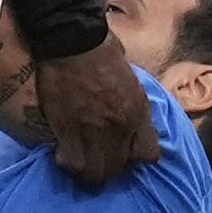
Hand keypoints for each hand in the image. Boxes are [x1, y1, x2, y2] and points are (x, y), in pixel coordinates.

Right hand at [34, 33, 160, 186]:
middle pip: (117, 168)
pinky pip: (72, 162)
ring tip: (78, 159)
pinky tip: (62, 151)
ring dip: (86, 169)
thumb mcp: (131, 77)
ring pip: (94, 173)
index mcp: (138, 111)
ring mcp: (93, 130)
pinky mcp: (67, 129)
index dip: (134, 156)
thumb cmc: (102, 50)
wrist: (72, 40)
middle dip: (107, 166)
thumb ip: (132, 101)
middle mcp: (120, 126)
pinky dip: (67, 160)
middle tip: (95, 156)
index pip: (149, 155)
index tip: (122, 149)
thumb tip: (128, 110)